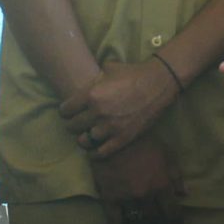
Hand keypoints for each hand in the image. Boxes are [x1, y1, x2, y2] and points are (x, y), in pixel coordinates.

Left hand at [60, 60, 179, 158]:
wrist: (158, 84)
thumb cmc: (133, 73)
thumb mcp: (107, 69)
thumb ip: (92, 80)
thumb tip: (83, 86)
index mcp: (91, 95)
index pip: (65, 110)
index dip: (65, 111)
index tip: (69, 112)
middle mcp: (98, 113)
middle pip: (72, 126)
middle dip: (73, 124)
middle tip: (78, 122)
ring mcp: (110, 128)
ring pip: (84, 140)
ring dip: (84, 137)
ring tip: (87, 135)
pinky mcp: (123, 138)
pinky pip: (101, 152)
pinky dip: (94, 153)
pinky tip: (93, 150)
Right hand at [90, 139, 181, 223]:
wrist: (114, 133)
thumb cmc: (145, 142)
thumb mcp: (167, 154)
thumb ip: (176, 176)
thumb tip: (184, 194)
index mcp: (162, 186)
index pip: (172, 212)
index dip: (176, 221)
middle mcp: (145, 196)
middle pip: (153, 215)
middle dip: (156, 214)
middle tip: (155, 211)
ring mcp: (126, 198)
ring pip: (136, 217)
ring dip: (139, 214)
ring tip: (138, 211)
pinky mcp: (109, 197)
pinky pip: (115, 219)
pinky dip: (119, 222)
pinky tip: (121, 221)